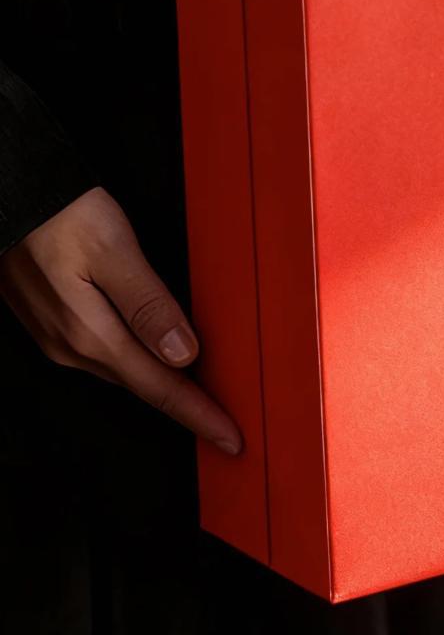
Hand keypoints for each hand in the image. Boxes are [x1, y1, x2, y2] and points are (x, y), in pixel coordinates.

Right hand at [0, 187, 241, 453]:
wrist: (14, 196)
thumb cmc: (63, 214)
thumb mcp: (115, 250)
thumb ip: (148, 303)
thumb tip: (183, 354)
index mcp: (92, 334)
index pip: (159, 387)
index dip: (198, 414)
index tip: (231, 438)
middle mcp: (73, 347)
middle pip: (144, 386)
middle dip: (186, 406)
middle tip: (225, 423)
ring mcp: (60, 338)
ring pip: (125, 371)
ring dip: (163, 384)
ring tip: (201, 395)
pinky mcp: (55, 323)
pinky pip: (108, 354)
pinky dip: (140, 362)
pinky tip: (156, 355)